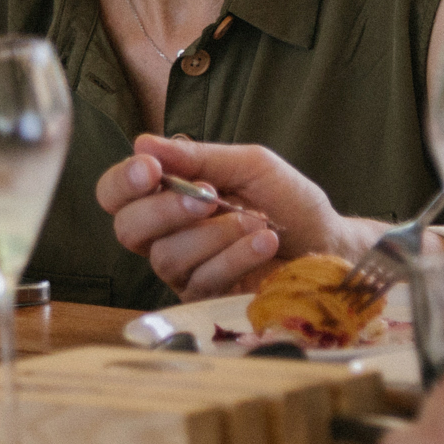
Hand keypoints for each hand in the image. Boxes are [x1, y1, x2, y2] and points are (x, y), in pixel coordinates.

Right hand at [95, 134, 361, 298]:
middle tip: (209, 198)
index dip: (124, 182)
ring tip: (257, 222)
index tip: (152, 169)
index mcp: (167, 195)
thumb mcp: (250, 165)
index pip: (116, 192)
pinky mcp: (205, 300)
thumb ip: (199, 157)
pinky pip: (202, 279)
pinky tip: (263, 242)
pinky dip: (235, 256)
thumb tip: (144, 143)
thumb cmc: (288, 202)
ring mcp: (183, 270)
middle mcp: (165, 234)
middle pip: (128, 229)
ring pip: (167, 256)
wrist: (327, 243)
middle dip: (164, 210)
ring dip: (216, 234)